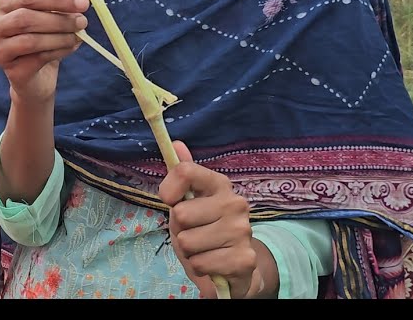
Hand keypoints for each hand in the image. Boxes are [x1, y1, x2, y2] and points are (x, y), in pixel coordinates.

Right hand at [0, 0, 89, 104]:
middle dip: (59, 19)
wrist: (37, 75)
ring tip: (78, 37)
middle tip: (83, 22)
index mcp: (3, 5)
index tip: (83, 3)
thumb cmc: (43, 37)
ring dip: (60, 37)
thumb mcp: (55, 13)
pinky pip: (37, 58)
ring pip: (31, 40)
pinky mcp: (10, 70)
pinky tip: (71, 47)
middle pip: (26, 17)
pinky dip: (59, 51)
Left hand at [158, 141, 267, 298]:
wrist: (236, 266)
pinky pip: (200, 264)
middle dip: (180, 230)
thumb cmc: (205, 230)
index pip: (185, 171)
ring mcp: (242, 231)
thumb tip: (176, 144)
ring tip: (203, 250)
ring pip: (187, 242)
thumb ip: (181, 176)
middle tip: (194, 233)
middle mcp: (235, 203)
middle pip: (180, 214)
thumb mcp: (188, 203)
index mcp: (219, 184)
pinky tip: (213, 265)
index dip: (169, 190)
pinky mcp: (244, 259)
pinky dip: (200, 268)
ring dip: (189, 252)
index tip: (171, 201)